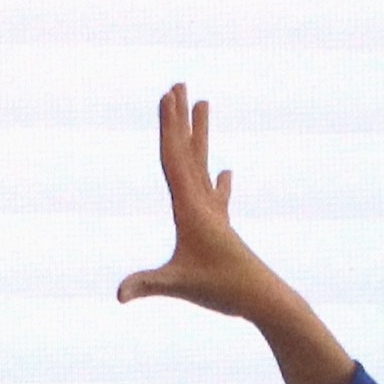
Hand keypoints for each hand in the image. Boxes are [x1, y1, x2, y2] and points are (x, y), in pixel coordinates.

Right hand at [117, 85, 350, 383]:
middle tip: (178, 84)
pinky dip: (219, 183)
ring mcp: (214, 214)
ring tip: (203, 104)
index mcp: (192, 206)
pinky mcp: (221, 229)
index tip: (167, 96)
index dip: (169, 126)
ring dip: (199, 135)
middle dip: (181, 118)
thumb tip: (118, 296)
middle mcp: (203, 202)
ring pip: (203, 165)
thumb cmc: (223, 290)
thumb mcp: (179, 285)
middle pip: (188, 151)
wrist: (265, 300)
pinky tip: (226, 172)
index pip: (174, 158)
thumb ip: (146, 285)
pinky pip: (217, 198)